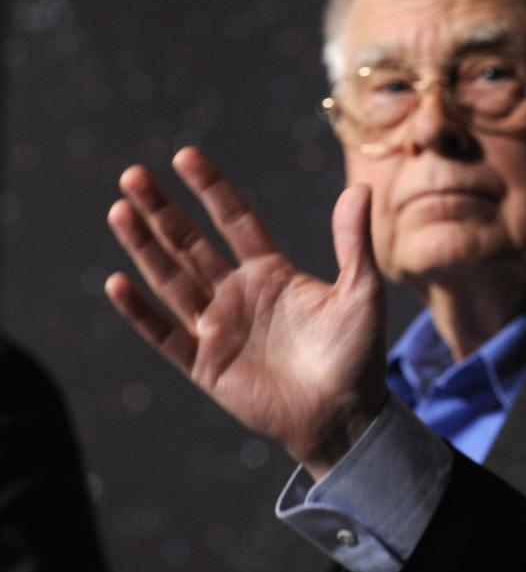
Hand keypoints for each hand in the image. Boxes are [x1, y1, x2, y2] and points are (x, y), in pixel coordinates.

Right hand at [105, 147, 388, 477]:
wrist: (345, 415)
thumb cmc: (358, 353)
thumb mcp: (361, 291)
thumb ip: (353, 242)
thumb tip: (359, 189)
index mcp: (273, 273)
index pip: (235, 221)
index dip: (211, 190)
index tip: (184, 156)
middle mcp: (239, 294)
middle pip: (191, 244)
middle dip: (162, 210)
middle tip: (133, 175)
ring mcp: (219, 328)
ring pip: (171, 279)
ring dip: (144, 247)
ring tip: (120, 209)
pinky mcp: (205, 364)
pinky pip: (165, 333)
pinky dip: (141, 311)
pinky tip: (118, 282)